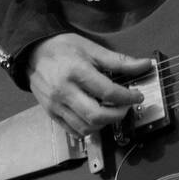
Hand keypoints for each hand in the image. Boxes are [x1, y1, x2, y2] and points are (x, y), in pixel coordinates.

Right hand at [25, 33, 149, 136]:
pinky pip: (74, 131)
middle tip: (126, 107)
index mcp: (76, 72)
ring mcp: (56, 105)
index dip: (128, 97)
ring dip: (105, 123)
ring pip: (86, 127)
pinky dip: (89, 129)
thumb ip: (119, 61)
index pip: (108, 92)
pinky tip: (96, 118)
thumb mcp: (92, 48)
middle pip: (97, 115)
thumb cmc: (62, 48)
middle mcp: (64, 91)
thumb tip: (145, 65)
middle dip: (118, 114)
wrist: (33, 53)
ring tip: (112, 111)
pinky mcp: (51, 114)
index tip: (137, 96)